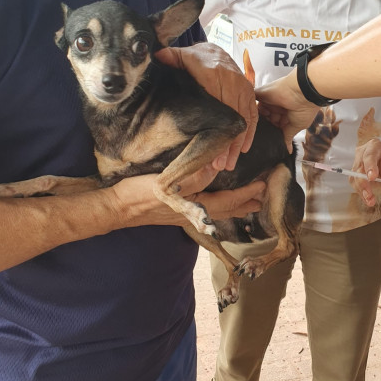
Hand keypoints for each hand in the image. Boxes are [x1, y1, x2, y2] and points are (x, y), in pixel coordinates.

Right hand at [113, 164, 264, 227]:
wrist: (117, 207)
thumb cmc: (140, 193)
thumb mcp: (168, 182)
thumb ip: (195, 176)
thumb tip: (218, 166)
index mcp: (195, 205)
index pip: (229, 200)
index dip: (247, 193)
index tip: (263, 185)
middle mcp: (193, 213)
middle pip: (226, 209)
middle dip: (245, 204)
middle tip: (262, 199)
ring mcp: (184, 214)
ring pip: (217, 211)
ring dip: (234, 207)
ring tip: (247, 204)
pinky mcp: (176, 212)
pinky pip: (206, 210)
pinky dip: (219, 207)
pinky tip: (216, 203)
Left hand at [156, 43, 257, 169]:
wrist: (215, 52)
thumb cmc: (195, 58)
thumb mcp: (181, 55)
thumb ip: (170, 56)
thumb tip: (157, 56)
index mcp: (215, 74)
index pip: (218, 106)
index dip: (215, 129)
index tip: (209, 149)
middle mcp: (233, 82)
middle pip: (232, 117)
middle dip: (226, 143)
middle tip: (219, 166)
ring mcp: (244, 89)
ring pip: (244, 120)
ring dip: (237, 143)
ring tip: (228, 164)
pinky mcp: (250, 95)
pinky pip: (253, 115)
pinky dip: (249, 133)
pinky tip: (243, 150)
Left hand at [255, 72, 317, 149]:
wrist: (303, 93)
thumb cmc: (304, 109)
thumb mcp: (297, 125)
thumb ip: (288, 136)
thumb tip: (288, 150)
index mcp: (285, 114)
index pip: (274, 125)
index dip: (271, 131)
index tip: (268, 139)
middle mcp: (276, 107)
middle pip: (265, 119)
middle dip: (264, 126)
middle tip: (261, 134)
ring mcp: (268, 100)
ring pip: (258, 112)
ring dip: (258, 119)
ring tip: (258, 126)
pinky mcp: (260, 93)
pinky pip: (251, 101)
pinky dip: (250, 108)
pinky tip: (250, 116)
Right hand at [351, 137, 380, 205]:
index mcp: (375, 146)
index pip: (370, 155)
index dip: (370, 166)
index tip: (372, 177)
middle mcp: (363, 152)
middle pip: (359, 167)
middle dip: (363, 182)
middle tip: (369, 195)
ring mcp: (357, 162)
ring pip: (355, 177)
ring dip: (361, 190)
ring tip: (370, 201)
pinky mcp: (354, 173)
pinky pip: (354, 183)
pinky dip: (361, 192)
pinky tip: (368, 199)